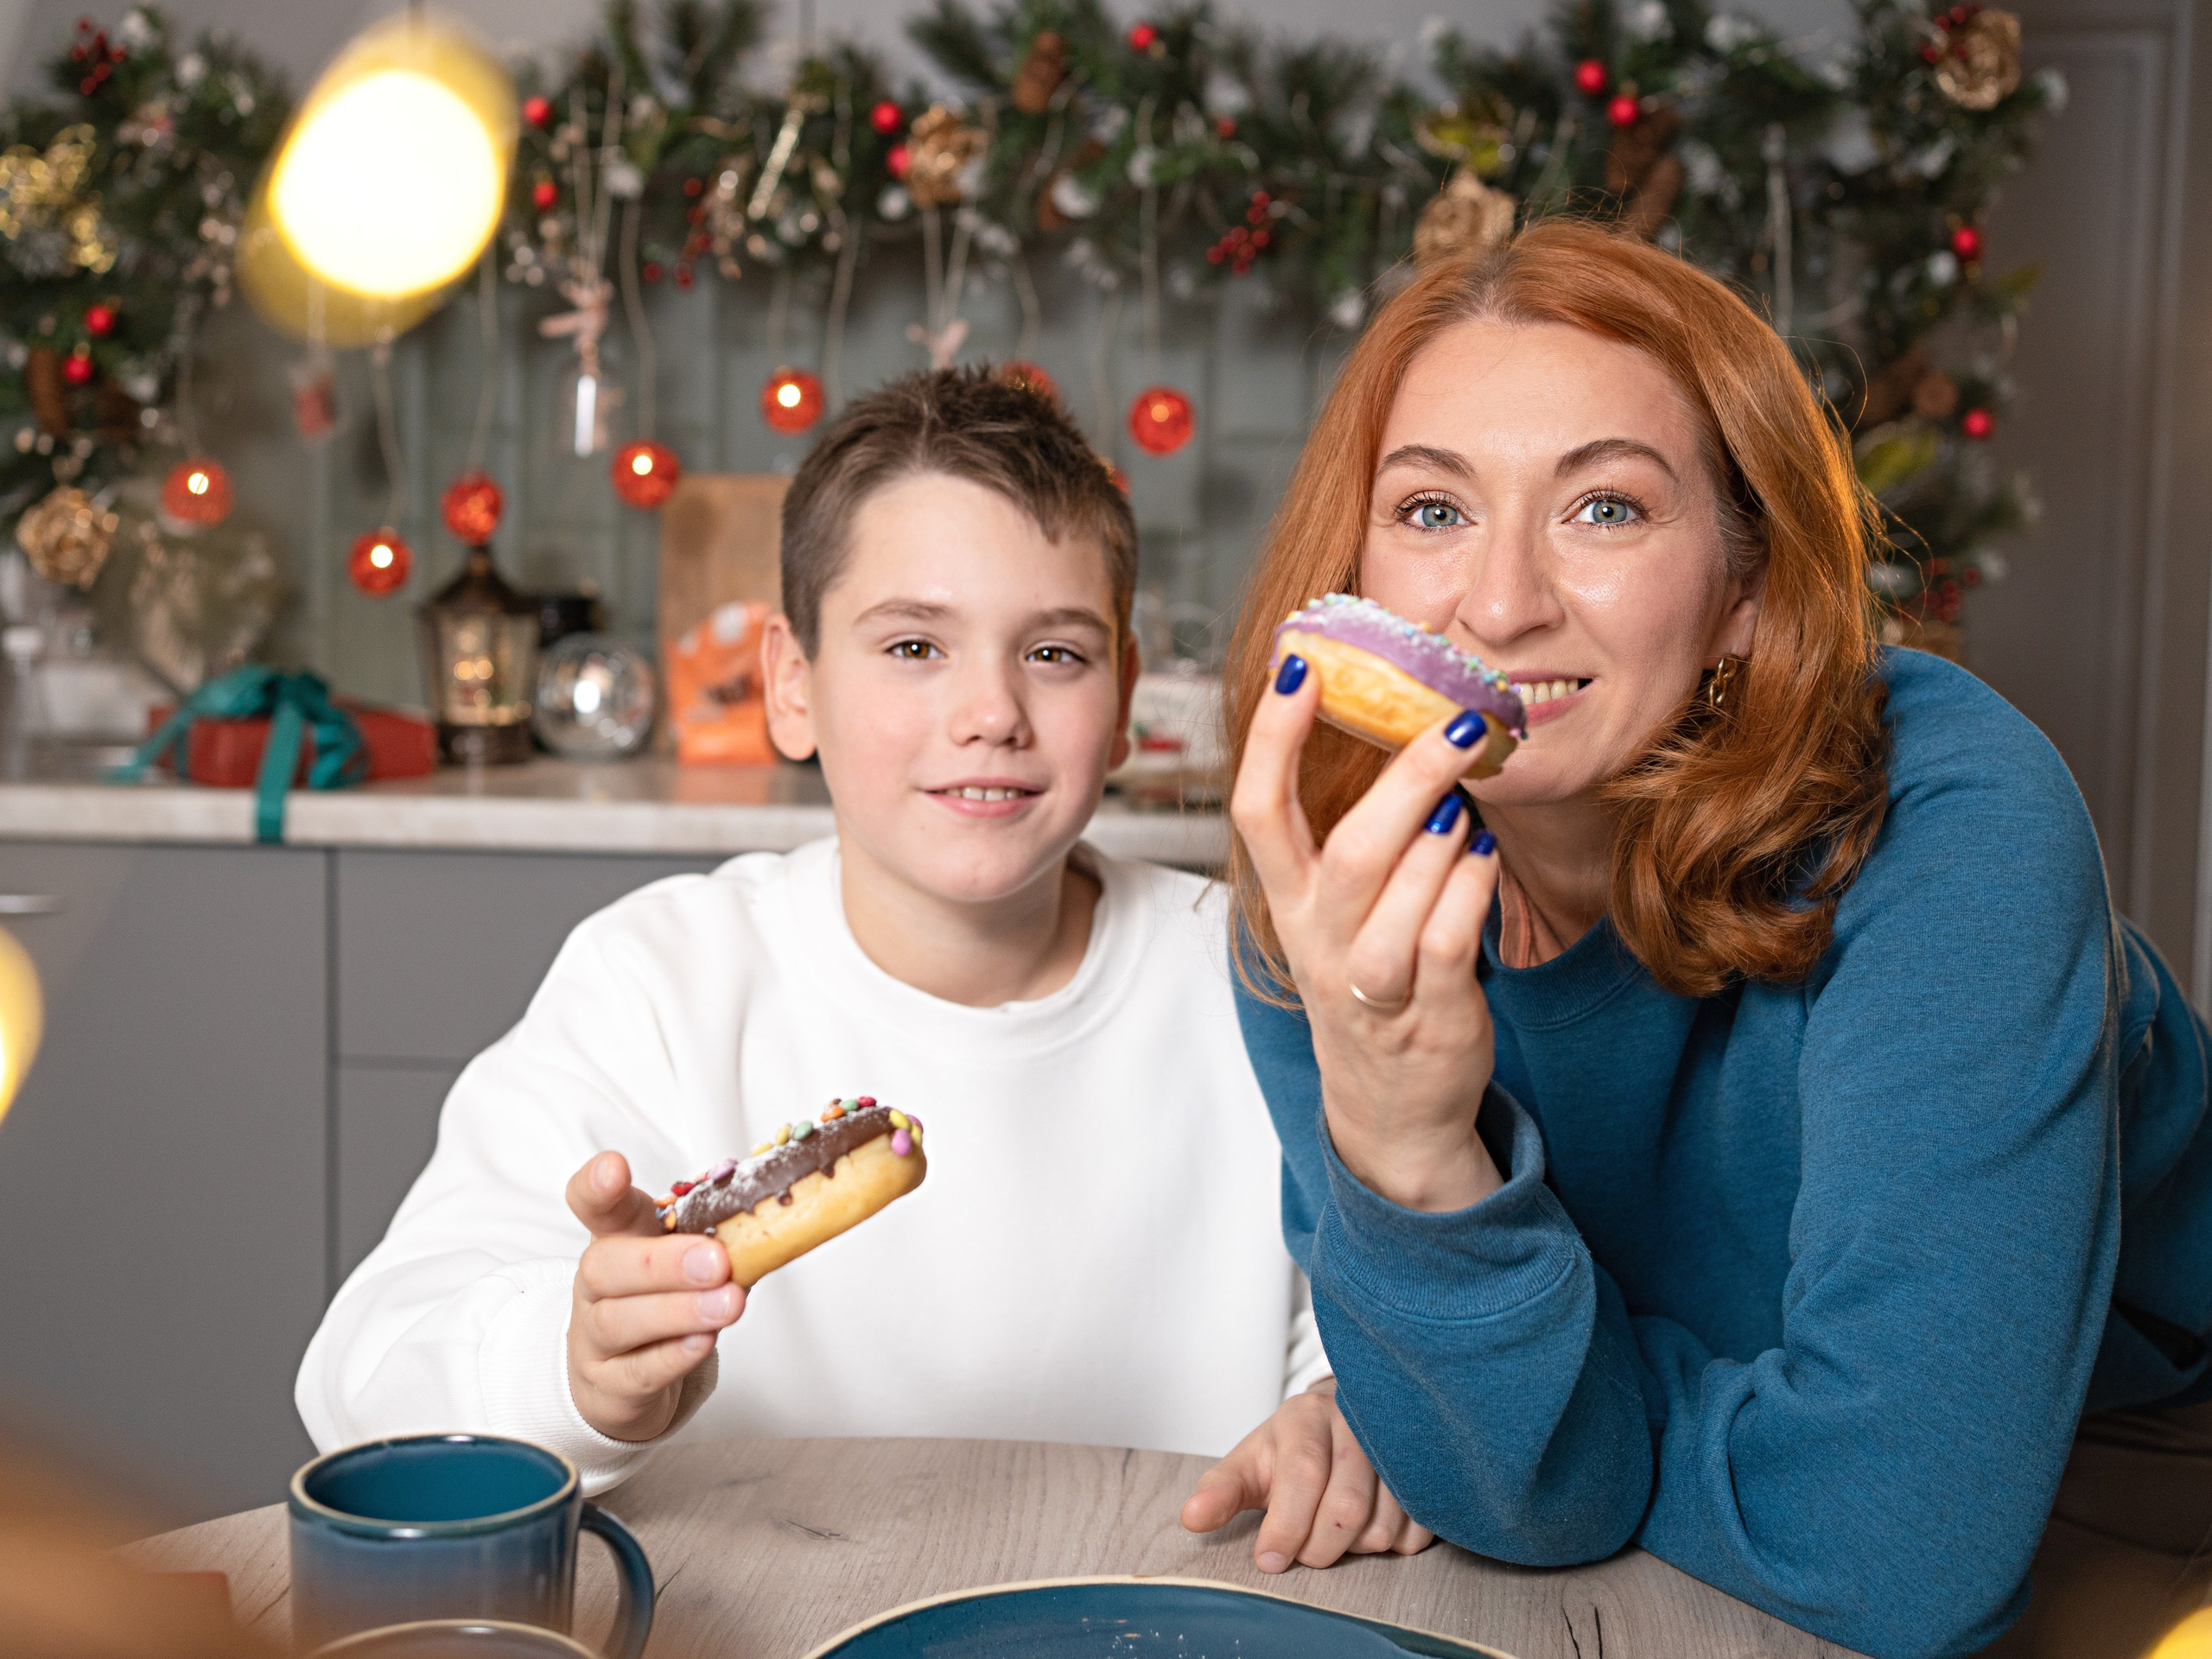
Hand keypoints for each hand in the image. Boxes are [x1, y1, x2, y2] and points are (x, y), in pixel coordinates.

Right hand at [565, 1151, 744, 1441]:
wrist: (619, 1380)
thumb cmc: (661, 1303)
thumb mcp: (683, 1260)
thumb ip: (717, 1239)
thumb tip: (779, 1219)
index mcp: (616, 1241)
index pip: (596, 1206)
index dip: (597, 1186)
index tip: (614, 1166)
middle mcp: (596, 1288)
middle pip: (605, 1267)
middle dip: (663, 1262)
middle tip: (716, 1261)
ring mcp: (593, 1339)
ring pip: (620, 1322)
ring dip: (680, 1311)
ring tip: (729, 1305)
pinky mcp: (608, 1387)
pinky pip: (638, 1371)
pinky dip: (674, 1356)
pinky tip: (703, 1342)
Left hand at [1180, 1383, 1434, 1569]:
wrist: (1343, 1417)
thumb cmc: (1292, 1448)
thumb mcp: (1251, 1461)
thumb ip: (1222, 1490)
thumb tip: (1192, 1519)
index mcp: (1305, 1418)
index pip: (1302, 1475)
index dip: (1286, 1526)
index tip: (1269, 1559)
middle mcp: (1355, 1424)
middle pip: (1345, 1508)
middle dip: (1318, 1547)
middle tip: (1304, 1550)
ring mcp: (1396, 1445)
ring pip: (1381, 1526)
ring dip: (1353, 1547)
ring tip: (1335, 1529)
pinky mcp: (1426, 1471)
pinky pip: (1414, 1532)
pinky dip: (1390, 1545)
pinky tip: (1368, 1524)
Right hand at [1231, 655, 1505, 1210]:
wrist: (1391, 1110)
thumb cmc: (1372, 979)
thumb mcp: (1340, 906)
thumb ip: (1360, 828)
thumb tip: (1406, 723)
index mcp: (1288, 900)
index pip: (1257, 808)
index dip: (1272, 737)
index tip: (1300, 664)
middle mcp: (1317, 940)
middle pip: (1347, 851)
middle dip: (1407, 779)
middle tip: (1461, 719)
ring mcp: (1369, 982)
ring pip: (1400, 895)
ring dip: (1447, 836)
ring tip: (1473, 799)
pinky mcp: (1427, 1015)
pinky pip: (1449, 939)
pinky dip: (1472, 888)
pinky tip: (1483, 856)